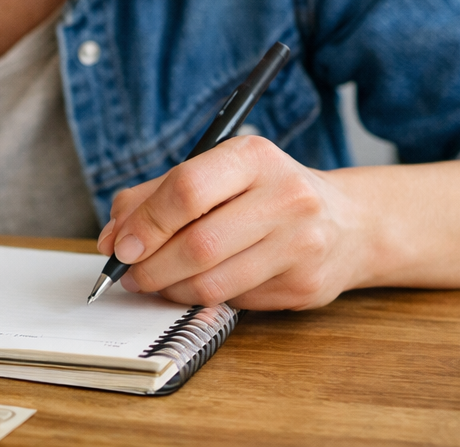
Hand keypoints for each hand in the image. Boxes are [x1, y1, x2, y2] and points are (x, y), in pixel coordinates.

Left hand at [94, 136, 368, 309]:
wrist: (348, 223)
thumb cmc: (263, 194)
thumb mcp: (216, 174)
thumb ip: (156, 196)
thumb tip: (111, 236)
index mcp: (254, 156)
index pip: (187, 189)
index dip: (145, 222)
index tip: (118, 244)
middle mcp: (285, 196)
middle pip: (197, 243)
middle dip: (150, 265)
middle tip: (127, 273)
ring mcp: (301, 244)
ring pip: (213, 282)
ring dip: (170, 289)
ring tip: (153, 283)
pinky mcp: (305, 286)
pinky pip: (235, 301)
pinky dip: (202, 299)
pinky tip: (195, 287)